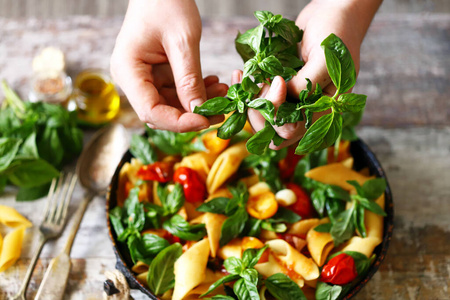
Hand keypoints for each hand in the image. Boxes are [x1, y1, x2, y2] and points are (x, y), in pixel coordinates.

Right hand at [110, 0, 227, 131]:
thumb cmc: (166, 2)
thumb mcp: (183, 40)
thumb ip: (190, 79)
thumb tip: (199, 112)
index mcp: (128, 70)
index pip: (151, 112)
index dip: (179, 122)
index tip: (206, 121)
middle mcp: (131, 78)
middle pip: (160, 112)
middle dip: (192, 115)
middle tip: (222, 109)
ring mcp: (143, 77)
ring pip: (171, 105)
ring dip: (198, 103)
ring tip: (222, 91)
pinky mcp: (156, 74)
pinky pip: (176, 92)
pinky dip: (195, 92)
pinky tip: (214, 84)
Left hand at [239, 0, 380, 148]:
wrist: (332, 10)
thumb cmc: (336, 33)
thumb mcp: (325, 59)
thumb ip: (305, 83)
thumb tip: (280, 98)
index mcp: (322, 111)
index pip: (292, 131)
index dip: (277, 114)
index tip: (278, 81)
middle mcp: (305, 111)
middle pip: (272, 131)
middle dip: (259, 111)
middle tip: (260, 82)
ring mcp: (290, 101)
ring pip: (262, 118)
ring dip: (248, 101)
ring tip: (241, 76)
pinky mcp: (278, 89)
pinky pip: (257, 100)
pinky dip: (245, 90)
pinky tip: (239, 73)